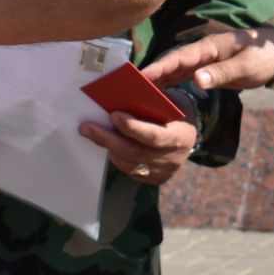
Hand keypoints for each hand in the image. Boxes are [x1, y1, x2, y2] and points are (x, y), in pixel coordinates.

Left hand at [78, 111, 197, 185]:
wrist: (186, 136)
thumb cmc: (173, 114)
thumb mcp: (169, 105)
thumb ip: (150, 102)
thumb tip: (119, 95)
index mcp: (181, 136)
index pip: (154, 136)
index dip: (132, 127)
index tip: (113, 115)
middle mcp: (172, 159)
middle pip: (135, 152)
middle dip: (107, 138)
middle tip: (86, 127)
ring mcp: (163, 172)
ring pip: (129, 163)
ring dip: (108, 147)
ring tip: (92, 133)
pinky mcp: (155, 179)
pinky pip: (130, 170)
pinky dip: (116, 156)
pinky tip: (108, 144)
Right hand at [141, 26, 273, 90]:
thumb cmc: (263, 57)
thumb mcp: (245, 67)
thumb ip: (221, 74)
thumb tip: (196, 80)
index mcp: (209, 47)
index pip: (180, 57)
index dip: (160, 66)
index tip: (142, 76)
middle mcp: (202, 51)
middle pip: (171, 62)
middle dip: (151, 73)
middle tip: (127, 85)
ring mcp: (202, 60)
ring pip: (174, 69)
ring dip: (157, 79)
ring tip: (135, 91)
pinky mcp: (205, 68)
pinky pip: (182, 75)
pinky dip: (169, 82)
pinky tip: (156, 92)